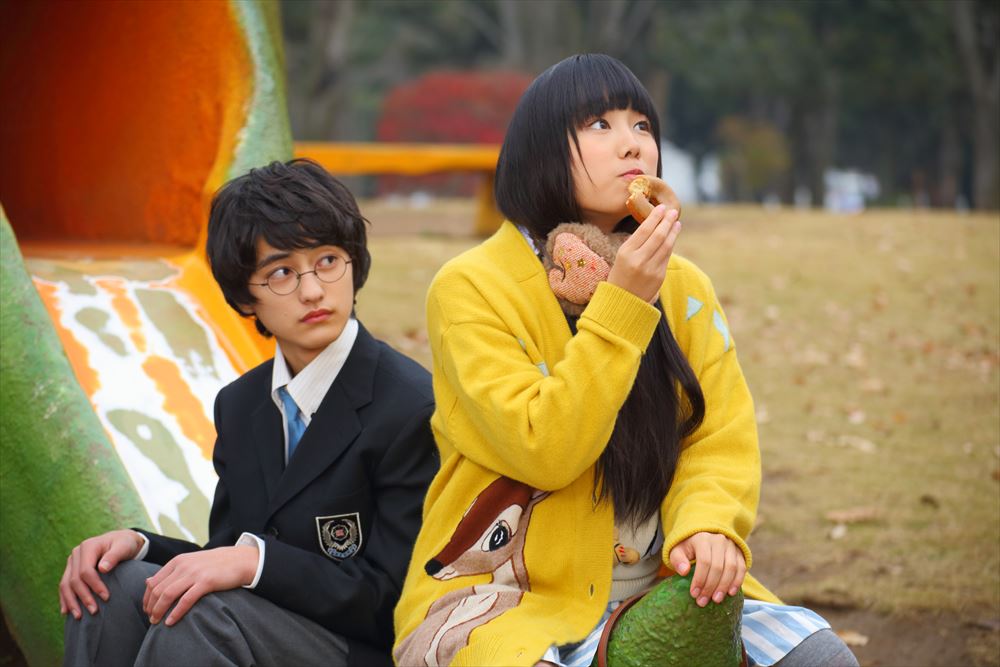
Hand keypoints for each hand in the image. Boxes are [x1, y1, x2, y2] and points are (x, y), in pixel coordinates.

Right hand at [59, 529, 144, 618]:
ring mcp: (72, 562)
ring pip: (65, 584)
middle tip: (94, 611)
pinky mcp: (71, 569)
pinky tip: (66, 611)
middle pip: (74, 579)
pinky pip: (64, 585)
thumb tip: (102, 569)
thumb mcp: (124, 547)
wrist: (121, 540)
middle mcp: (76, 554)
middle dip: (83, 597)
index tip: (106, 597)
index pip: (86, 571)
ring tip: (79, 616)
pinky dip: (65, 598)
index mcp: (88, 547)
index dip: (95, 586)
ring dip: (71, 602)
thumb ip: (114, 556)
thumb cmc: (125, 544)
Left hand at [142, 545, 257, 625]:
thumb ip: (170, 572)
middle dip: (151, 607)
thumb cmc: (214, 564)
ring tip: (157, 622)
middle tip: (151, 619)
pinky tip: (171, 621)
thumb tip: (147, 582)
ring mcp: (195, 573)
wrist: (239, 560)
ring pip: (168, 595)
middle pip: (158, 590)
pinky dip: (176, 612)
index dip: (146, 598)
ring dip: (159, 610)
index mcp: (177, 561)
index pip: (153, 582)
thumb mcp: (190, 563)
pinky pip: (186, 600)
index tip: (148, 610)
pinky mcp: (206, 582)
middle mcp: (183, 566)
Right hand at [606, 205, 680, 302]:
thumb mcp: (621, 258)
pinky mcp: (659, 277)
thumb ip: (636, 244)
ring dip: (673, 232)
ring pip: (666, 245)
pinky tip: (673, 237)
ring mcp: (650, 269)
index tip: (661, 207)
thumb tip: (654, 226)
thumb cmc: (619, 277)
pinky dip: (671, 245)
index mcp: (625, 253)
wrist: (622, 303)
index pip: (644, 230)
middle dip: (666, 221)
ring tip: (676, 222)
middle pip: (658, 236)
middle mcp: (638, 260)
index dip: (654, 217)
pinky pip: (667, 257)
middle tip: (672, 211)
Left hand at [668, 532, 745, 607]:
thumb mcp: (677, 551)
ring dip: (724, 586)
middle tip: (703, 601)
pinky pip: (741, 568)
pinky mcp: (739, 553)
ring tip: (716, 599)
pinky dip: (737, 581)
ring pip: (731, 568)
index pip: (704, 561)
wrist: (702, 537)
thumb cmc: (688, 547)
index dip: (700, 579)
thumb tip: (684, 571)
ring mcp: (731, 546)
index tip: (694, 594)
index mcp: (702, 539)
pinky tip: (730, 593)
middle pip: (718, 567)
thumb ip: (677, 560)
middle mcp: (719, 540)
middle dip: (710, 587)